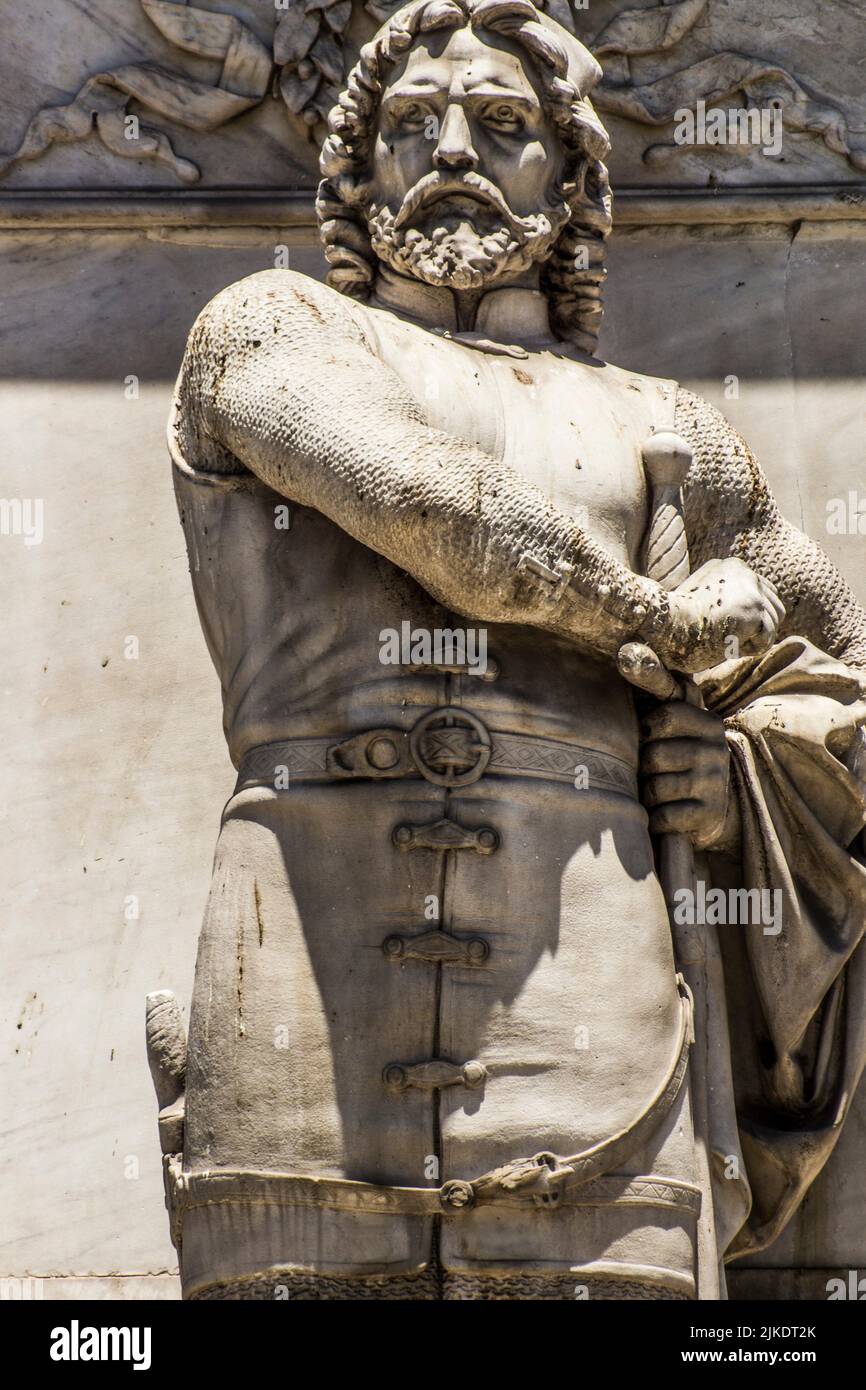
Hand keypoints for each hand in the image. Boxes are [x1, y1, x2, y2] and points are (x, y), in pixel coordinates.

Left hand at [640, 700, 736, 849]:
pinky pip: (663, 816)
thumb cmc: (681, 761)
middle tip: (649, 774)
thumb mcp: (681, 726)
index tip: (647, 739)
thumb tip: (631, 654)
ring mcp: (714, 785)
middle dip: (642, 769)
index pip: (665, 717)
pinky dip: (655, 820)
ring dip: (646, 796)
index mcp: (710, 724)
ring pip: (655, 788)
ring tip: (655, 795)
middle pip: (654, 755)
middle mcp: (717, 752)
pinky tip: (662, 815)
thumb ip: (665, 694)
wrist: (709, 814)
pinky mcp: (709, 815)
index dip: (646, 730)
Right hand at [658, 557, 784, 673]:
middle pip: (774, 607)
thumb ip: (727, 597)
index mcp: (732, 566)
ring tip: (724, 639)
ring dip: (752, 639)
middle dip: (756, 628)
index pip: (763, 593)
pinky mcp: (754, 608)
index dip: (747, 618)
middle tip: (725, 636)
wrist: (663, 626)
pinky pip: (766, 640)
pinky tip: (725, 644)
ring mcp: (751, 588)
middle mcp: (745, 571)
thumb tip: (758, 618)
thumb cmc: (675, 622)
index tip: (720, 626)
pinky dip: (747, 650)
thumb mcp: (702, 599)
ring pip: (773, 623)